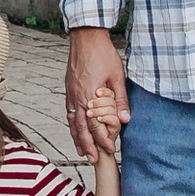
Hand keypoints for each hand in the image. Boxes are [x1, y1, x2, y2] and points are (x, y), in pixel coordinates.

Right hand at [65, 25, 130, 162]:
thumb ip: (120, 100)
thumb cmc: (102, 54)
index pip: (95, 124)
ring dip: (77, 137)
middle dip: (87, 145)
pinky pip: (69, 112)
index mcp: (88, 95)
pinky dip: (72, 124)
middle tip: (92, 159)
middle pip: (80, 128)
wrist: (85, 36)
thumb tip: (125, 120)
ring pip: (72, 121)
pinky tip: (75, 129)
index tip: (109, 149)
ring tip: (82, 150)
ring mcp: (70, 93)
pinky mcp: (69, 88)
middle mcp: (76, 97)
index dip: (102, 139)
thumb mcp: (117, 77)